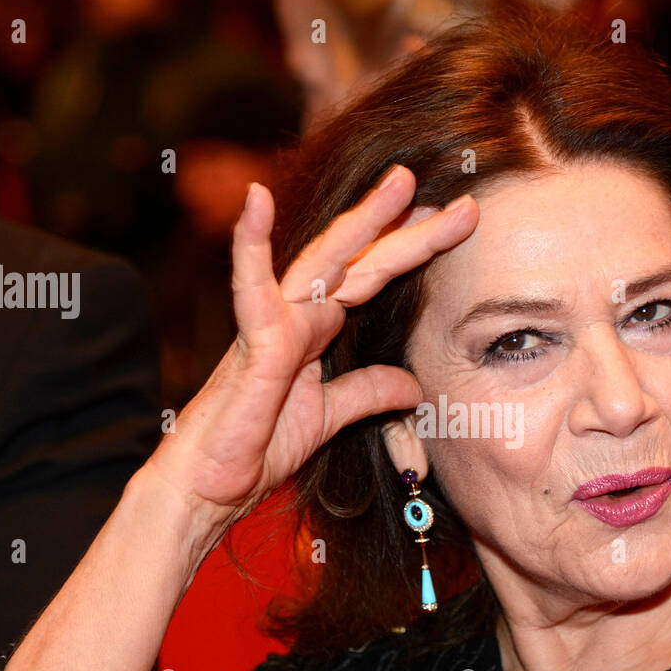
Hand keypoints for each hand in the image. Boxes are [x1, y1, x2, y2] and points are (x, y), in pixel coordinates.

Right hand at [146, 165, 478, 537]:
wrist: (209, 488)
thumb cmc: (254, 447)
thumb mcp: (329, 417)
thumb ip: (367, 393)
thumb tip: (413, 386)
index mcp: (314, 330)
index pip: (371, 277)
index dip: (412, 249)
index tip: (456, 220)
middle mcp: (296, 316)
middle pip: (360, 261)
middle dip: (407, 228)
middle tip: (462, 200)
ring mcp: (272, 324)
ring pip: (323, 263)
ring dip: (362, 221)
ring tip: (400, 183)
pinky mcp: (252, 345)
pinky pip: (250, 288)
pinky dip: (250, 244)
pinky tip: (255, 200)